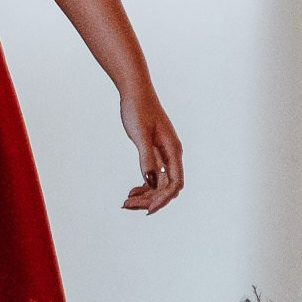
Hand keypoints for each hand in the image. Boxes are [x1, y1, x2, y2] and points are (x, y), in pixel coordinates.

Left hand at [119, 84, 182, 212]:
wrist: (135, 92)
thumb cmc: (139, 109)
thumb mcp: (140, 135)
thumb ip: (146, 158)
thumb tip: (150, 181)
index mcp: (173, 150)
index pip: (175, 183)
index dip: (163, 198)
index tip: (148, 209)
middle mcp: (172, 154)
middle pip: (167, 186)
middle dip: (150, 199)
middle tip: (128, 204)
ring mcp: (164, 154)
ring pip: (160, 183)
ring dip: (146, 194)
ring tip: (127, 201)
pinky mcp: (155, 152)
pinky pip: (154, 175)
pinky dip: (144, 185)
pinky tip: (132, 190)